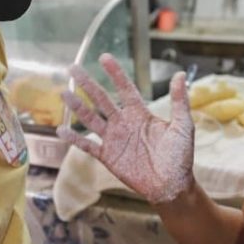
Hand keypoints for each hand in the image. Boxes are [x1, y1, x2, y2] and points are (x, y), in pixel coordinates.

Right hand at [56, 53, 194, 203]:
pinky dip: (74, 138)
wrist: (172, 186)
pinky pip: (87, 145)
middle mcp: (124, 123)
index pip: (125, 88)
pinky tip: (61, 129)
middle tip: (73, 68)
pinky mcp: (108, 156)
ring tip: (64, 93)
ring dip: (78, 106)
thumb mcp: (182, 126)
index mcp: (140, 113)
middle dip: (88, 84)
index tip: (104, 57)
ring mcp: (114, 139)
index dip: (115, 73)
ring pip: (91, 119)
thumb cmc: (180, 156)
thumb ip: (179, 101)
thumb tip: (179, 75)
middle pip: (102, 99)